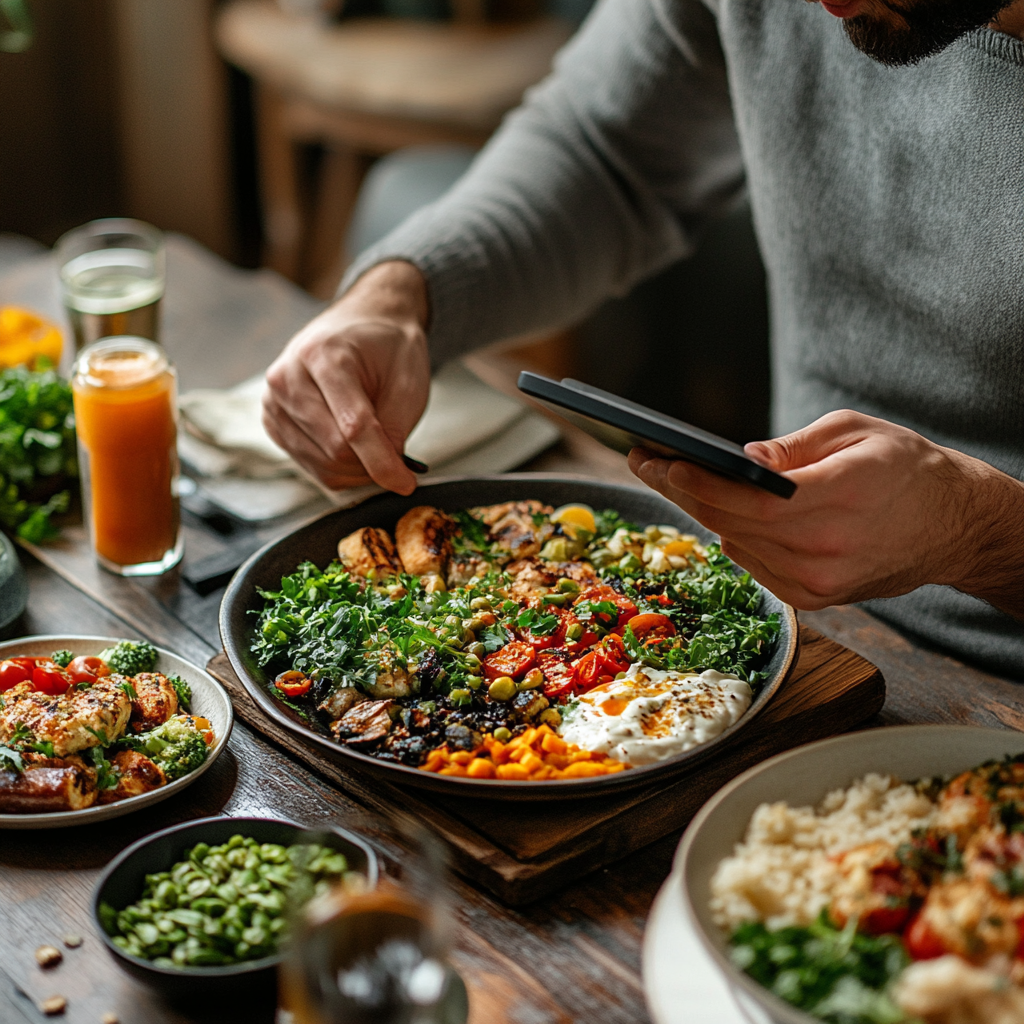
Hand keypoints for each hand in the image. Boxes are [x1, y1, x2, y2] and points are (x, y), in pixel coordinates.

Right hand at [262, 261, 430, 493]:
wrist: (361, 323)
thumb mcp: (407, 380)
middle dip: (373, 464)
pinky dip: (340, 469)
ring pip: (323, 464)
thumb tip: (387, 473)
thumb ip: (395, 427)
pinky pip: (312, 466)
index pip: (353, 426)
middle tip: (399, 456)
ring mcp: (274, 401)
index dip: (382, 461)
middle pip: (335, 450)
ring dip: (358, 469)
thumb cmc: (386, 347)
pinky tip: (357, 449)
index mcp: (324, 355)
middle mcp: (289, 377)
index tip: (406, 484)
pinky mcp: (273, 422)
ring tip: (378, 443)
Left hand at [628, 409, 1023, 617]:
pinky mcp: (815, 599)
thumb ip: (792, 448)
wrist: (957, 526)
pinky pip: (754, 564)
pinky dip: (735, 536)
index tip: (657, 460)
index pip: (747, 499)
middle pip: (729, 523)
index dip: (696, 481)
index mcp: (839, 500)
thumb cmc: (909, 468)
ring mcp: (818, 583)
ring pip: (736, 544)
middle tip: (645, 462)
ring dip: (705, 512)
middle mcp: (825, 551)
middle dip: (681, 489)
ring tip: (676, 478)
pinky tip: (724, 512)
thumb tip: (737, 460)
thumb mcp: (854, 432)